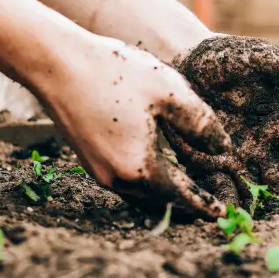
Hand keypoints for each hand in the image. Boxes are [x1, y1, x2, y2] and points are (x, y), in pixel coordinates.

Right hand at [36, 34, 230, 218]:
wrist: (55, 63)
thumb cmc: (114, 73)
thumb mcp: (169, 92)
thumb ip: (201, 124)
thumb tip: (223, 148)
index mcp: (141, 168)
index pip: (182, 197)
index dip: (205, 205)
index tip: (223, 213)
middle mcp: (118, 179)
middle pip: (161, 204)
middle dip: (188, 208)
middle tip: (209, 207)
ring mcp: (100, 173)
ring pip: (143, 198)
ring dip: (167, 199)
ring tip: (189, 194)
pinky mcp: (90, 162)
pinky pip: (127, 185)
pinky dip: (149, 187)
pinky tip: (159, 173)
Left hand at [162, 35, 278, 208]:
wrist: (186, 63)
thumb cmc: (228, 59)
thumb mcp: (260, 60)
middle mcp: (265, 146)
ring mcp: (238, 158)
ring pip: (254, 189)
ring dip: (259, 207)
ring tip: (262, 226)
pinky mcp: (211, 165)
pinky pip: (221, 187)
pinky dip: (226, 202)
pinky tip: (229, 216)